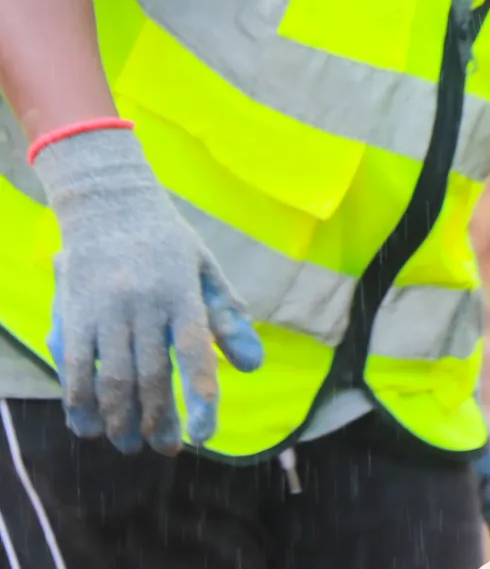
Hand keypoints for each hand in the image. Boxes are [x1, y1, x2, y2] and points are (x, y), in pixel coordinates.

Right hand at [35, 126, 262, 453]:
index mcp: (182, 292)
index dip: (200, 397)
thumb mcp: (207, 271)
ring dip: (121, 421)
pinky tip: (90, 427)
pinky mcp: (71, 317)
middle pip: (151, 377)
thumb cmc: (168, 244)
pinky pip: (74, 370)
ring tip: (132, 445)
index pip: (196, 352)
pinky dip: (80, 405)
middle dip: (159, 421)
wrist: (109, 206)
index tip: (205, 435)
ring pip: (111, 380)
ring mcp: (104, 311)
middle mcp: (143, 303)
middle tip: (168, 449)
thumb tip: (252, 366)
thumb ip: (228, 319)